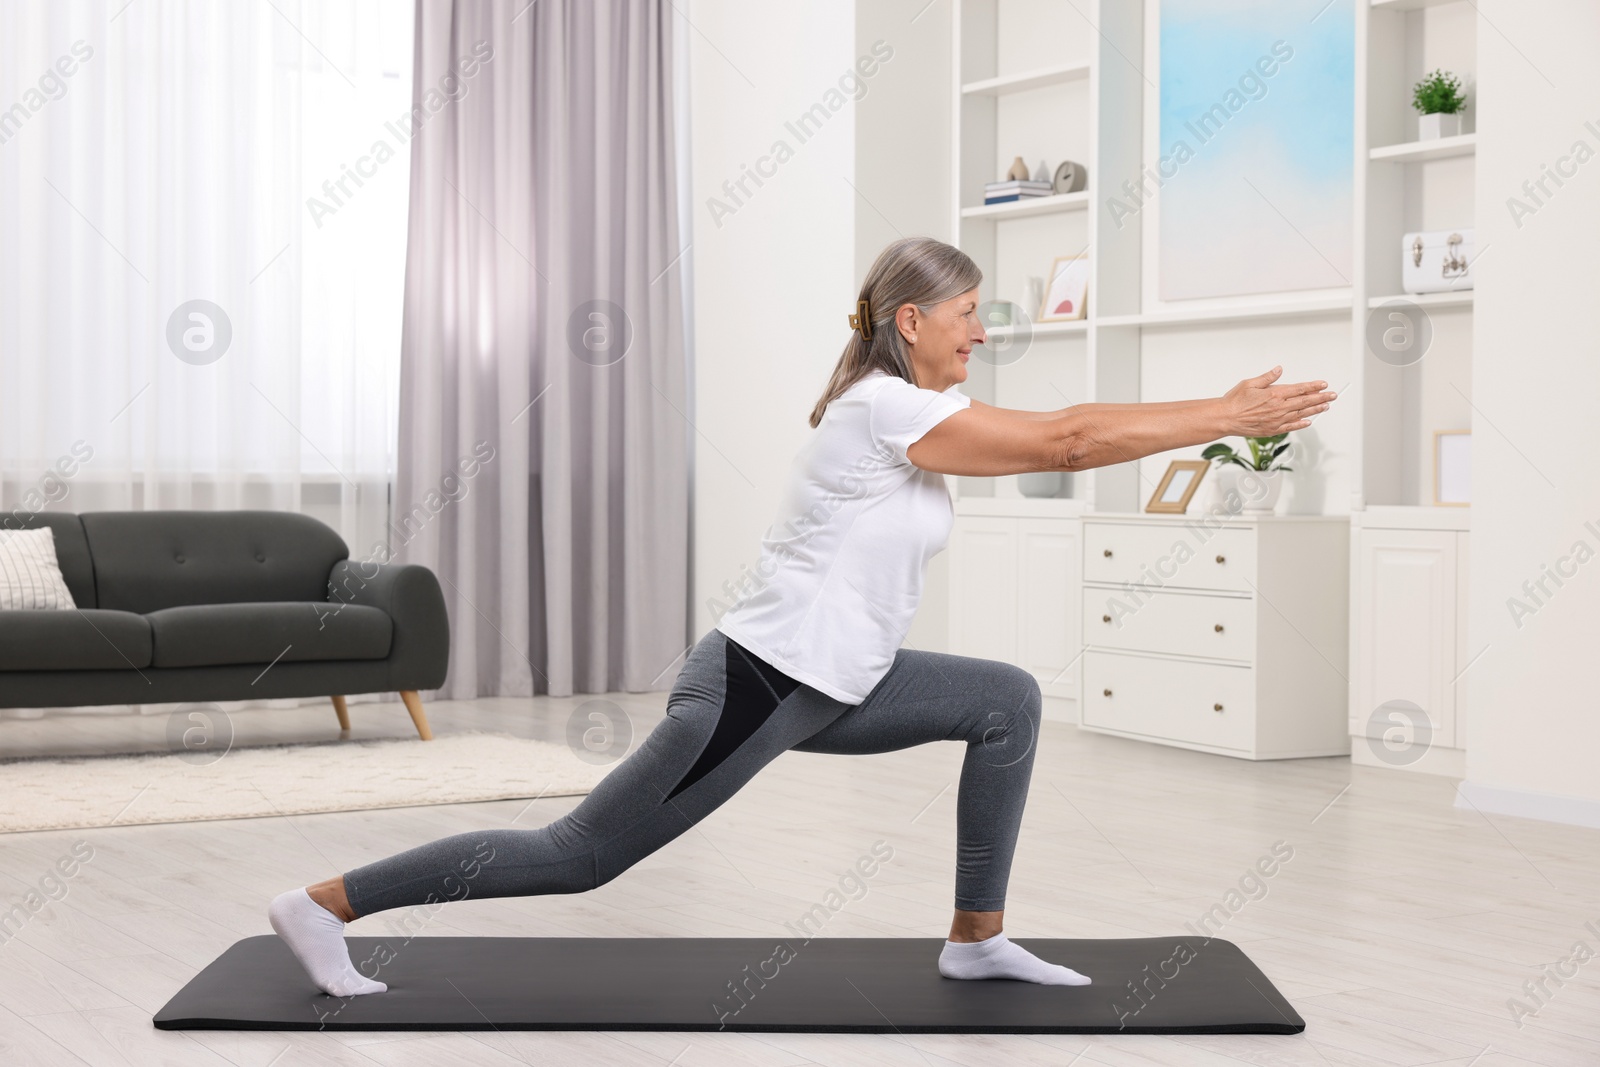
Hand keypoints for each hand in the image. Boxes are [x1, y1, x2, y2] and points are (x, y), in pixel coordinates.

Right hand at [1219, 366, 1336, 436]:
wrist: (1225, 419)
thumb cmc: (1234, 401)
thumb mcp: (1250, 383)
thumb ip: (1267, 377)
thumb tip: (1279, 370)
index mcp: (1274, 394)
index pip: (1300, 389)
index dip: (1313, 386)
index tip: (1323, 384)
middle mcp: (1278, 408)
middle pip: (1305, 402)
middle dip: (1321, 397)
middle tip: (1332, 395)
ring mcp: (1277, 420)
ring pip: (1301, 414)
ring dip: (1315, 410)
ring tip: (1325, 406)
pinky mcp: (1272, 430)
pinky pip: (1291, 427)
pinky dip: (1301, 424)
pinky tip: (1309, 422)